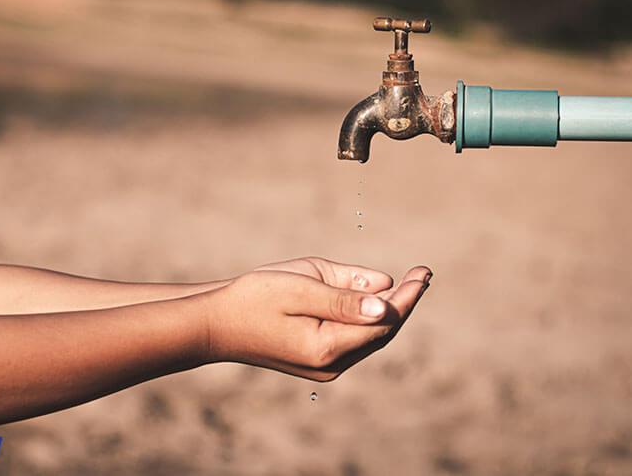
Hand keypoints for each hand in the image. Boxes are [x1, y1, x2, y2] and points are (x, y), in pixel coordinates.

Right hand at [203, 257, 430, 380]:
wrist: (215, 325)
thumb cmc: (253, 298)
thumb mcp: (300, 285)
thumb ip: (344, 294)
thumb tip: (386, 300)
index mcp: (327, 346)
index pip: (384, 321)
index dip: (407, 296)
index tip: (424, 272)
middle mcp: (331, 365)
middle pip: (382, 333)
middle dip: (404, 303)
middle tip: (422, 274)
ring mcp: (324, 368)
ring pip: (370, 338)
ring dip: (388, 311)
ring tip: (407, 283)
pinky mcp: (317, 363)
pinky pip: (354, 340)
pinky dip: (367, 319)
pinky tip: (375, 300)